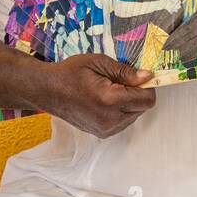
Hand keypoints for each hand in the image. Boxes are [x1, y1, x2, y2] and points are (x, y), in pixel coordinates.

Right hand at [36, 54, 155, 137]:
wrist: (48, 90)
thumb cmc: (71, 73)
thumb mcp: (99, 62)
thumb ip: (125, 72)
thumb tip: (147, 77)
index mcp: (110, 100)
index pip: (147, 99)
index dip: (147, 85)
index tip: (138, 76)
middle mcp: (110, 119)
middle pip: (143, 108)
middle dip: (137, 93)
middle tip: (119, 81)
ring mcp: (105, 129)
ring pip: (134, 115)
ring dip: (130, 102)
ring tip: (109, 90)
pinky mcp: (102, 133)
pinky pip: (124, 122)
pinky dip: (121, 110)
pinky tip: (106, 100)